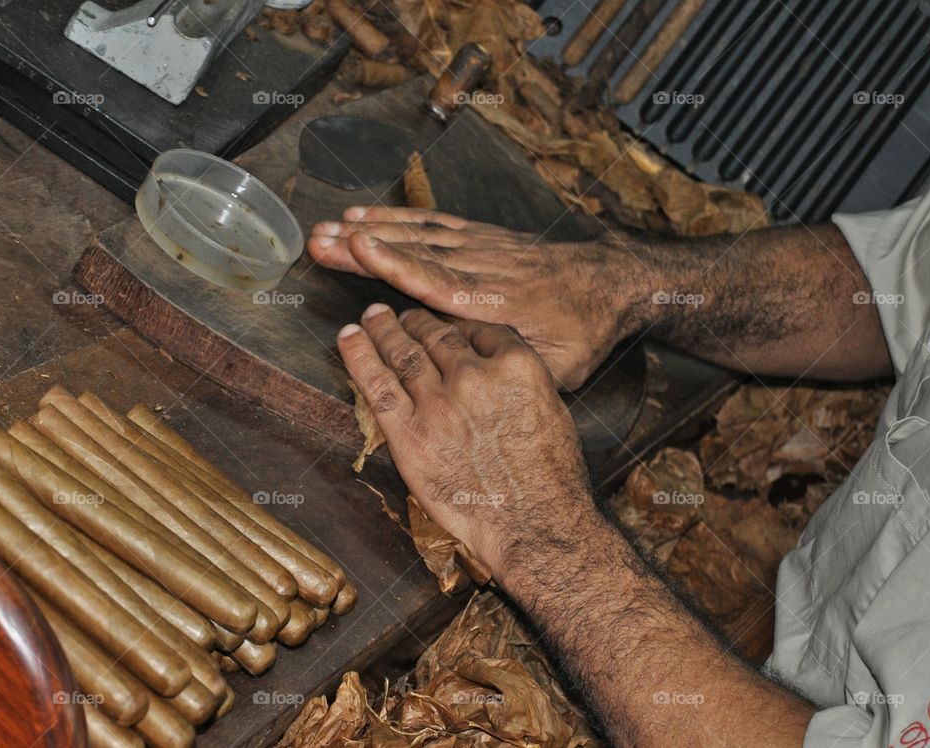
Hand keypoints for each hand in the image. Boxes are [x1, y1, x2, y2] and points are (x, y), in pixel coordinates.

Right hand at [311, 206, 654, 390]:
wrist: (610, 282)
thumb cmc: (584, 329)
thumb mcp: (561, 364)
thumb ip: (516, 372)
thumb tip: (474, 387)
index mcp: (499, 301)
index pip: (440, 280)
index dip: (398, 264)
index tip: (360, 249)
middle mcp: (485, 267)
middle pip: (417, 252)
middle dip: (365, 245)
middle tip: (319, 239)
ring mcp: (483, 247)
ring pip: (421, 233)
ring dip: (373, 228)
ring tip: (328, 226)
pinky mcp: (482, 237)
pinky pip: (435, 223)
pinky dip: (399, 217)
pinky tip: (369, 216)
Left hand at [336, 302, 592, 578]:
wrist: (534, 524)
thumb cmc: (551, 478)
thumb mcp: (552, 410)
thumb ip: (520, 381)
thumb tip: (497, 370)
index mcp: (516, 365)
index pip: (479, 329)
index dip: (458, 324)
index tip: (447, 324)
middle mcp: (474, 376)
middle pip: (439, 336)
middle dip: (419, 322)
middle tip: (404, 315)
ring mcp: (439, 404)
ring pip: (405, 353)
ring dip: (385, 330)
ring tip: (374, 317)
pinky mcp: (410, 434)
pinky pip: (377, 385)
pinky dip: (359, 357)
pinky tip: (349, 337)